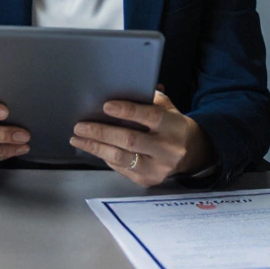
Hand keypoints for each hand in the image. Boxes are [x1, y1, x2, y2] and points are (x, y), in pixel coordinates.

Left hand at [69, 91, 215, 186]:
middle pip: (130, 140)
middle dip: (101, 132)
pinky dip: (104, 157)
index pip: (150, 116)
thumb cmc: (172, 126)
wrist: (192, 154)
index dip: (128, 111)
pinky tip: (94, 148)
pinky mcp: (148, 180)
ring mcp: (158, 168)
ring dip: (95, 147)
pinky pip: (120, 168)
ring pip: (121, 158)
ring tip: (77, 139)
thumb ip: (149, 98)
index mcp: (174, 126)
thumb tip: (121, 88)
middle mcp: (168, 149)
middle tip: (80, 126)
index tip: (106, 106)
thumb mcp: (168, 108)